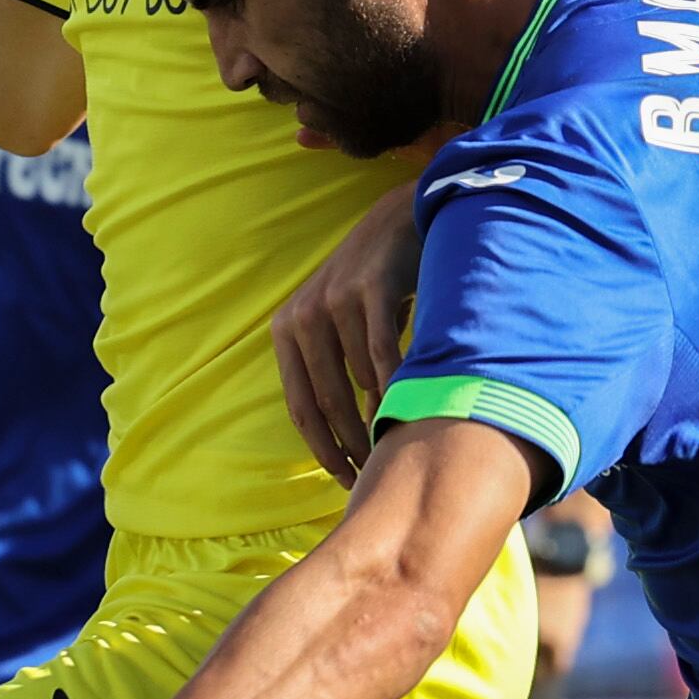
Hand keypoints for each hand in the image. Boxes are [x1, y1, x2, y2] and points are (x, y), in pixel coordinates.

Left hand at [272, 191, 422, 482]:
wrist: (398, 220)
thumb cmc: (371, 285)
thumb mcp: (338, 326)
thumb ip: (333, 372)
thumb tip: (352, 435)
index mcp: (286, 331)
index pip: (300, 407)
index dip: (322, 449)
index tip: (345, 479)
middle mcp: (303, 316)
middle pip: (327, 401)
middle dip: (351, 444)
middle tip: (375, 472)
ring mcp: (335, 300)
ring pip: (358, 380)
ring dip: (380, 411)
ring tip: (401, 433)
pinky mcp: (369, 288)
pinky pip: (383, 351)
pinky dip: (396, 382)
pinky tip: (412, 401)